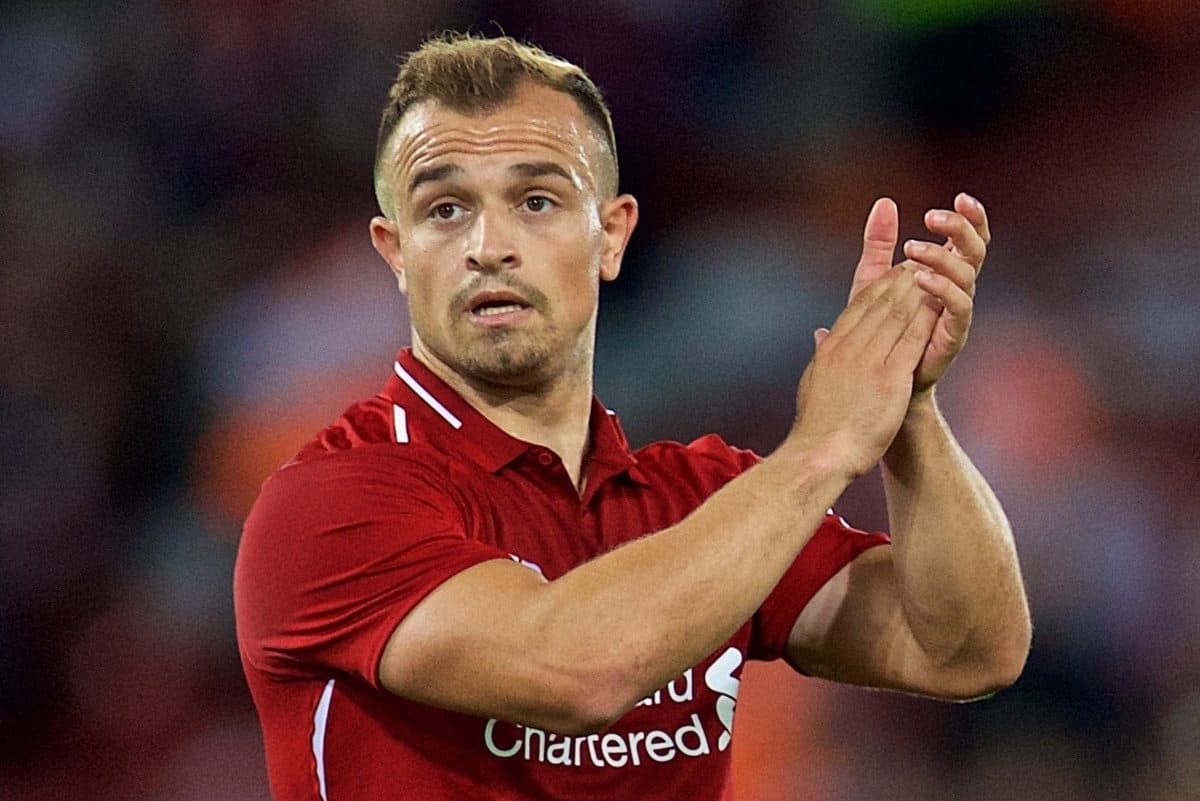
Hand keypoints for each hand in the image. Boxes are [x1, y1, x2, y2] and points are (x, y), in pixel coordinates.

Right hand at [789, 264, 933, 478]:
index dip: (881, 285)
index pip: (860, 307)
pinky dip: (926, 319)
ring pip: (898, 316)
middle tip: (923, 263)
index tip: (896, 272)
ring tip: (936, 276)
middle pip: (881, 304)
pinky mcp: (889, 379)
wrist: (820, 454)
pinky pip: (912, 340)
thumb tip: (820, 335)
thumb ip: (821, 354)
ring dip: (919, 292)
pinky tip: (940, 306)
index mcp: (832, 348)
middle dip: (903, 280)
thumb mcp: (813, 382)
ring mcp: (869, 361)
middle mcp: (849, 347)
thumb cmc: (817, 426)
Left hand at [847, 195, 990, 395]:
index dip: (971, 218)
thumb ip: (879, 244)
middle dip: (961, 229)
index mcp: (945, 273)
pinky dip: (942, 289)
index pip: (967, 238)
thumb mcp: (873, 279)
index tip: (960, 197)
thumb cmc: (878, 329)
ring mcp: (957, 313)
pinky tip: (920, 278)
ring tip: (913, 248)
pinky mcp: (952, 335)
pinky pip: (958, 307)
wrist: (876, 381)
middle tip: (934, 216)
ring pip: (967, 275)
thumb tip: (884, 202)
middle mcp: (957, 290)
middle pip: (976, 251)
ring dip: (942, 257)